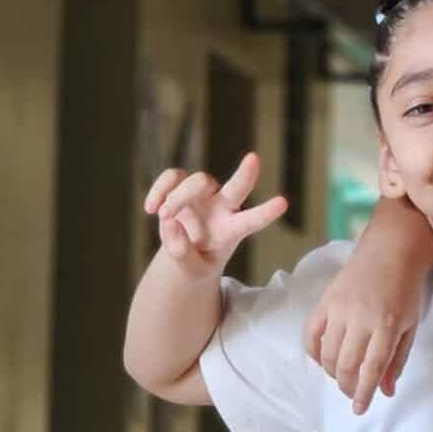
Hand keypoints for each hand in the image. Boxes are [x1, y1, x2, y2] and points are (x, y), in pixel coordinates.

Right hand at [144, 153, 287, 274]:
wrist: (184, 253)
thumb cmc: (196, 263)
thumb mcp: (191, 272)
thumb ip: (182, 255)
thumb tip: (172, 222)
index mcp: (233, 230)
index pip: (252, 221)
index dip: (266, 212)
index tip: (282, 203)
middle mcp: (223, 207)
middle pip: (237, 187)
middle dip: (247, 174)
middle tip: (254, 159)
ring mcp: (203, 194)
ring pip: (197, 181)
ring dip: (178, 198)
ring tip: (164, 216)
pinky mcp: (181, 186)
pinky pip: (173, 176)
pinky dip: (160, 189)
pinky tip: (150, 208)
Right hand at [305, 253, 420, 415]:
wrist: (391, 250)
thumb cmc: (406, 290)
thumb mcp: (410, 325)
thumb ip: (397, 359)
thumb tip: (386, 391)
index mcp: (387, 326)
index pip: (372, 369)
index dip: (364, 393)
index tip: (360, 410)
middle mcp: (361, 318)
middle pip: (347, 366)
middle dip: (348, 387)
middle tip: (352, 394)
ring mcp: (340, 308)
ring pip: (327, 354)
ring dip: (333, 372)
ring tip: (342, 376)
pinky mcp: (325, 300)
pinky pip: (311, 334)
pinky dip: (313, 352)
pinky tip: (323, 360)